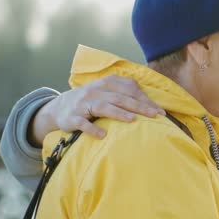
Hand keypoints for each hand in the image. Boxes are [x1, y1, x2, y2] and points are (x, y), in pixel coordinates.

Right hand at [32, 75, 163, 144]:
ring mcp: (82, 104)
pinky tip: (103, 135)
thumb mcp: (107, 92)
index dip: (145, 99)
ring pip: (103, 107)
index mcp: (106, 83)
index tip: (160, 111)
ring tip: (133, 120)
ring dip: (119, 113)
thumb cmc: (92, 101)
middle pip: (119, 97)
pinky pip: (82, 123)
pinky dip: (92, 128)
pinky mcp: (72, 118)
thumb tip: (153, 104)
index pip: (129, 89)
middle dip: (138, 106)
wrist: (59, 108)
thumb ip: (127, 94)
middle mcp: (94, 91)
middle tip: (154, 115)